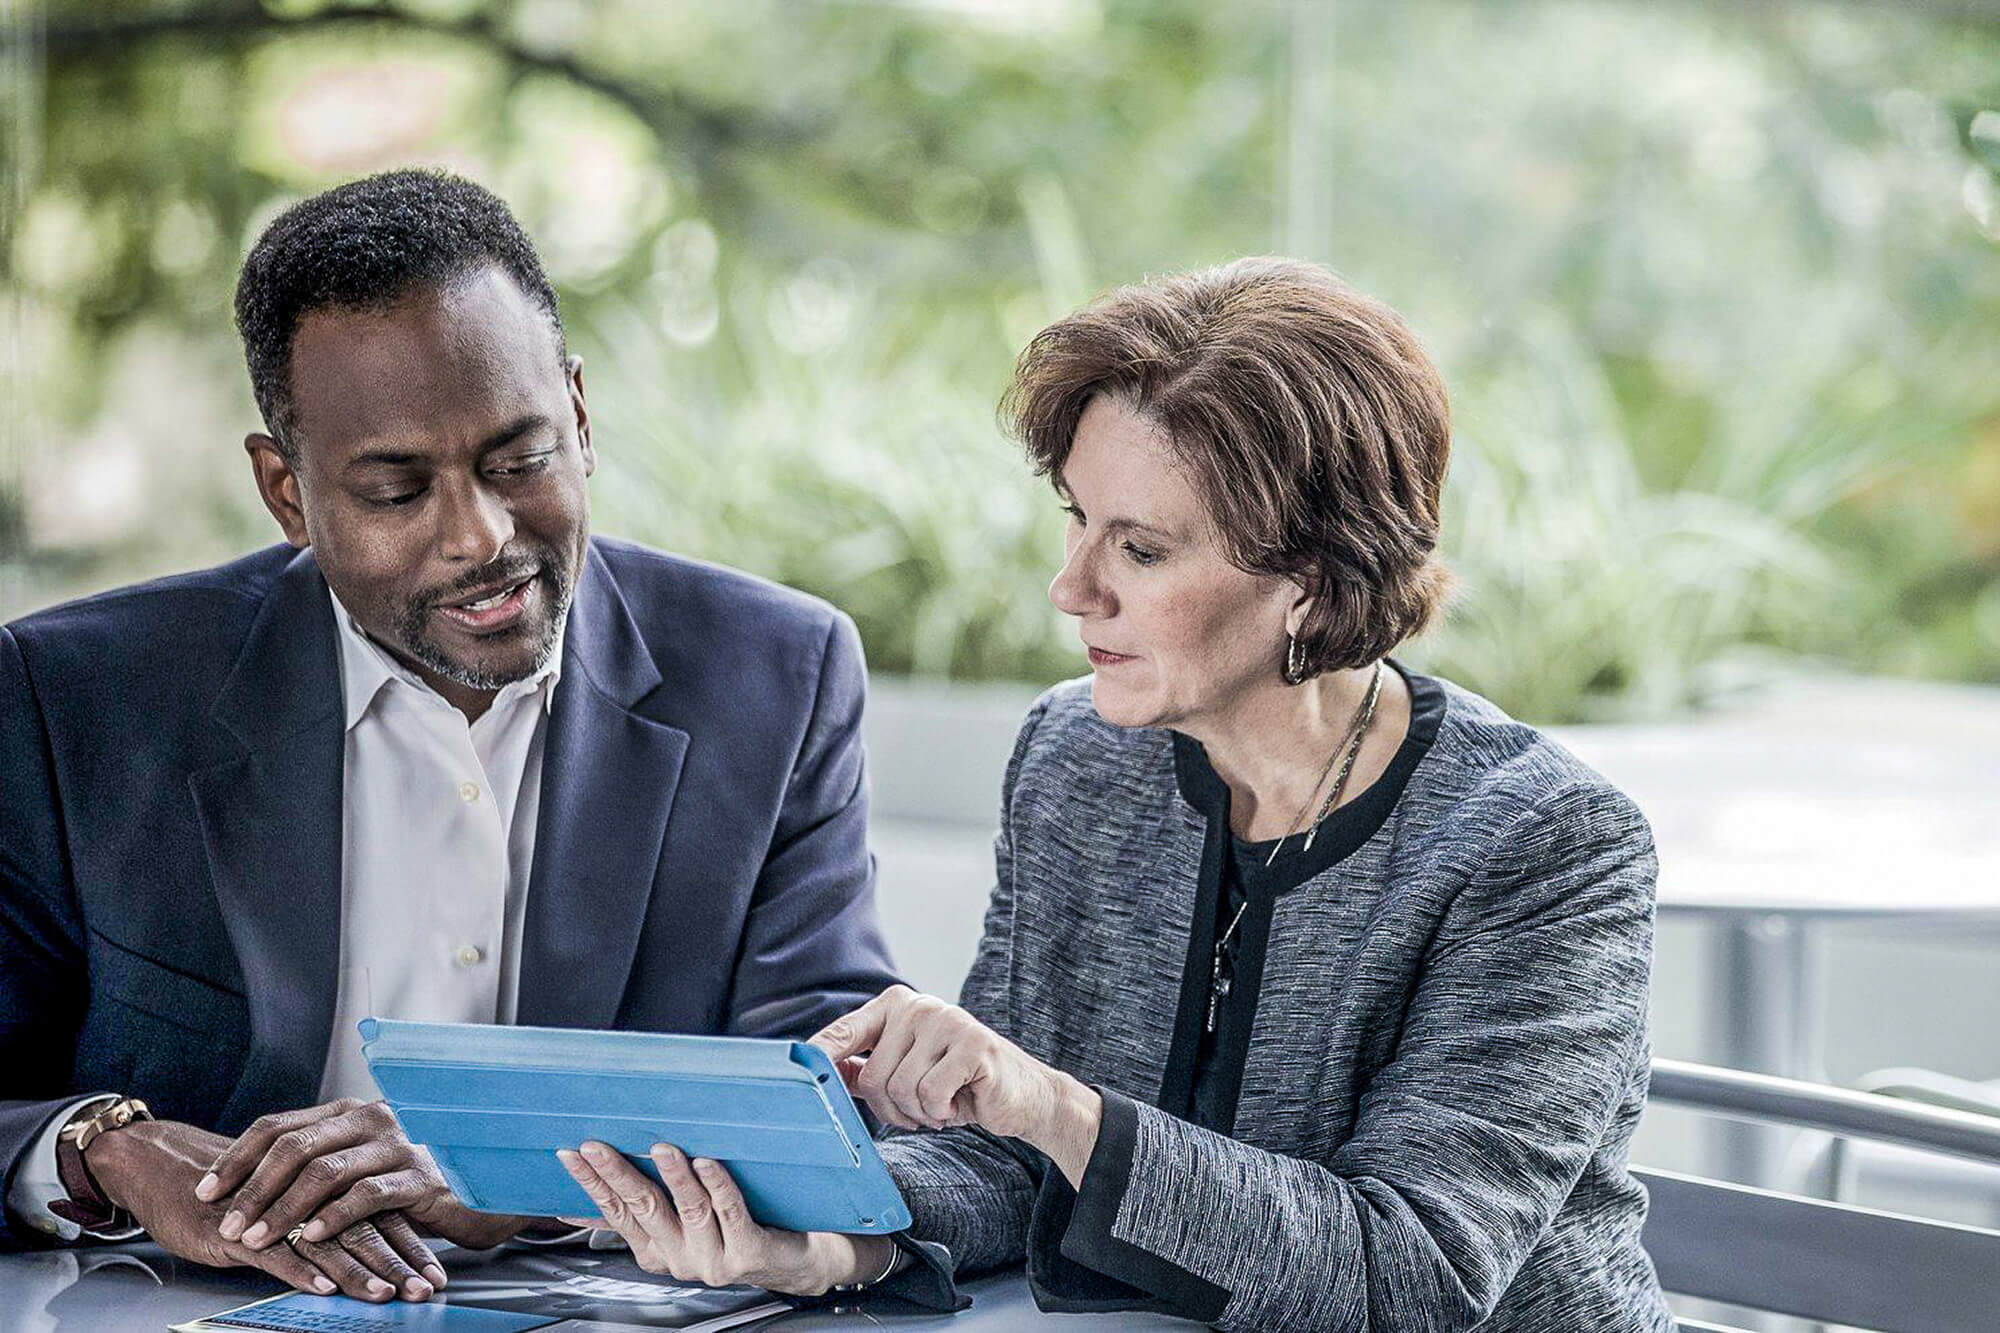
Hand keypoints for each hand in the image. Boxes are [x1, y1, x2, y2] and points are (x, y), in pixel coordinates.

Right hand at [86, 1118, 436, 1301]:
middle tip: (422, 1290)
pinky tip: (323, 1287)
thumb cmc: (240, 1189)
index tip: (436, 1276)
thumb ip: (335, 1214)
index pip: (382, 1212)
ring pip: (327, 1239)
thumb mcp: (294, 1196)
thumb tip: (385, 1243)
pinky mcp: (241, 1227)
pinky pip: (276, 1250)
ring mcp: (275, 1206)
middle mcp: (309, 1186)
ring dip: (358, 1270)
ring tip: (384, 1294)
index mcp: (330, 1174)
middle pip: (364, 1225)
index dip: (411, 1245)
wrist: (169, 1167)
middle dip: (397, 1261)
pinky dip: (302, 1270)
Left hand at [196, 1097, 526, 1252]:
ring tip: (255, 1237)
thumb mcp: (365, 1165)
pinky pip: (365, 1195)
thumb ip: (324, 1164)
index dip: (237, 1158)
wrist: (489, 1185)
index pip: (278, 1125)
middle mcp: (372, 1119)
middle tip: (224, 1220)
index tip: (205, 1190)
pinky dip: (330, 1217)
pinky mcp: (421, 1178)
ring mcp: (399, 1145)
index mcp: (350, 1113)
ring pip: (323, 1172)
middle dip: (250, 1187)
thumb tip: (258, 1185)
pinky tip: (308, 1238)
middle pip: (294, 1146)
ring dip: (281, 1208)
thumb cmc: (420, 1181)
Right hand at [556, 1140, 882, 1295]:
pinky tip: (709, 1162)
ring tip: (662, 1147)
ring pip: (688, 1209)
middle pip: (644, 1208)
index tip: (570, 1153)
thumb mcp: (682, 1221)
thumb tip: (580, 1200)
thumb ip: (641, 1210)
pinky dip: (718, 1184)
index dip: (592, 1182)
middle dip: (617, 1173)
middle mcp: (681, 1258)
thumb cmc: (737, 1228)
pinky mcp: (748, 1253)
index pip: (617, 1211)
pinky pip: (731, 1213)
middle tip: (598, 1145)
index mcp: (658, 1250)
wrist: (796, 1259)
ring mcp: (713, 1259)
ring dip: (673, 1175)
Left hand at [809, 986, 1101, 1181]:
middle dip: (892, 1109)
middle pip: (872, 1075)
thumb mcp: (907, 1073)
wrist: (1023, 1095)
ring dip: (919, 1114)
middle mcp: (918, 1005)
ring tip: (941, 1106)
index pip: (843, 1032)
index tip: (792, 1076)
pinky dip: (941, 1112)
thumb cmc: (958, 1085)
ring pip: (900, 1089)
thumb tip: (816, 1071)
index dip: (817, 1058)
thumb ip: (865, 1069)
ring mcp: (946, 1020)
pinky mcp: (972, 1044)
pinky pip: (930, 1093)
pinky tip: (958, 1105)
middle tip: (919, 1111)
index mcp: (896, 1005)